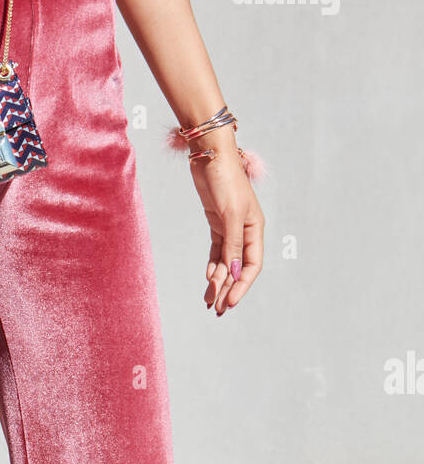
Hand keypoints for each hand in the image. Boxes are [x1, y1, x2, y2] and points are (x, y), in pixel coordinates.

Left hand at [189, 134, 263, 315]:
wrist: (210, 154)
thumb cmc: (225, 179)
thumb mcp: (230, 214)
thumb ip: (233, 245)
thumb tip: (235, 273)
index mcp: (256, 229)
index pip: (253, 266)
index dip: (242, 286)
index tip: (230, 302)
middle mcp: (246, 231)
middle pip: (239, 267)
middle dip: (228, 289)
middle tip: (217, 309)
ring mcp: (231, 227)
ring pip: (227, 262)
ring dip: (218, 282)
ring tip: (209, 301)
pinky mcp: (218, 223)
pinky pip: (217, 251)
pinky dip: (213, 265)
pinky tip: (208, 279)